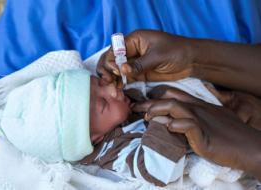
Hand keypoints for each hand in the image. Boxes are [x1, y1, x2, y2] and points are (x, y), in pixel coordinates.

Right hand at [97, 30, 194, 85]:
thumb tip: (122, 70)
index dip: (111, 61)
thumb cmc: (176, 51)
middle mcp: (131, 51)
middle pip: (111, 59)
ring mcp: (134, 63)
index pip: (115, 49)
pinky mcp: (139, 73)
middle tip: (109, 83)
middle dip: (107, 70)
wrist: (191, 61)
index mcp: (134, 40)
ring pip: (116, 70)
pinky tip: (118, 90)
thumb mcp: (157, 56)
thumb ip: (139, 64)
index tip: (115, 71)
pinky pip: (125, 78)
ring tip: (112, 89)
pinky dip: (120, 84)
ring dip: (111, 79)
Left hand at [133, 87, 260, 178]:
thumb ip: (195, 116)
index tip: (141, 102)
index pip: (174, 94)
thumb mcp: (212, 119)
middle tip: (134, 108)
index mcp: (198, 105)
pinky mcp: (203, 134)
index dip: (156, 96)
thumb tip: (175, 120)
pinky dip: (176, 125)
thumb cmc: (229, 132)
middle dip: (149, 102)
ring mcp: (200, 120)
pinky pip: (187, 125)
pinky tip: (168, 127)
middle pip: (169, 99)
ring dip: (158, 111)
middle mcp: (197, 109)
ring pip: (175, 108)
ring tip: (146, 117)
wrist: (248, 145)